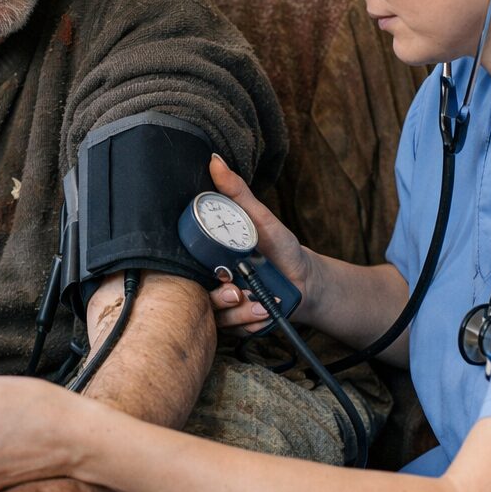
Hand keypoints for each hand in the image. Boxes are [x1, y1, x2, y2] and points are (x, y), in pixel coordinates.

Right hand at [207, 155, 315, 330]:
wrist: (305, 281)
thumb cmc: (281, 247)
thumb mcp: (259, 217)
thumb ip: (236, 192)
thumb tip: (215, 160)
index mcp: (207, 258)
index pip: (186, 267)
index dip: (197, 273)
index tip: (222, 273)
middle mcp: (209, 283)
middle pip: (197, 297)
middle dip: (220, 298)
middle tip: (239, 291)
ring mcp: (222, 306)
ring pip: (216, 316)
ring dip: (240, 312)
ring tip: (260, 304)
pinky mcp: (236, 325)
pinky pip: (233, 331)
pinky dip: (250, 323)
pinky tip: (264, 313)